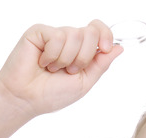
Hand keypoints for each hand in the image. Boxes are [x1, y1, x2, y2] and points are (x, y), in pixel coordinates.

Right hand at [0, 19, 122, 117]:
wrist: (26, 99)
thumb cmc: (51, 94)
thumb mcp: (84, 82)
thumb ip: (101, 64)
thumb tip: (120, 47)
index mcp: (81, 51)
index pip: (99, 30)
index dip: (106, 35)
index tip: (105, 47)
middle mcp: (69, 40)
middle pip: (90, 31)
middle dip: (84, 56)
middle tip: (69, 70)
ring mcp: (54, 35)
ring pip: (74, 34)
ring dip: (66, 59)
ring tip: (53, 69)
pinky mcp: (38, 32)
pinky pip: (57, 36)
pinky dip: (52, 55)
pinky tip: (42, 62)